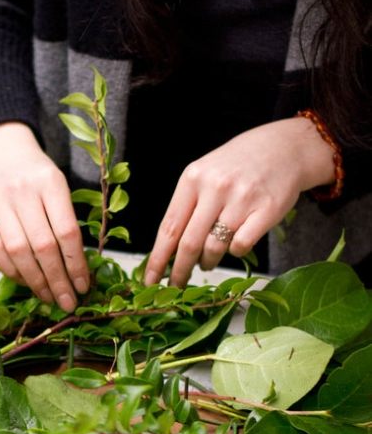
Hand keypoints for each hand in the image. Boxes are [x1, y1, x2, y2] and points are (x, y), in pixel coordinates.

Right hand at [0, 122, 88, 309]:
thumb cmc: (35, 175)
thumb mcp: (58, 186)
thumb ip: (66, 220)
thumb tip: (78, 268)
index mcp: (50, 183)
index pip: (67, 232)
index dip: (77, 264)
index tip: (84, 286)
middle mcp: (23, 193)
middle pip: (44, 247)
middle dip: (58, 281)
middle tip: (69, 302)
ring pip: (19, 253)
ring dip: (36, 282)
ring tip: (49, 297)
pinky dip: (13, 272)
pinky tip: (27, 282)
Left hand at [143, 116, 335, 287]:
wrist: (283, 147)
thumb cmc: (237, 165)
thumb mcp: (205, 174)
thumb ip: (187, 205)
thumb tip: (168, 251)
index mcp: (193, 178)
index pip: (168, 227)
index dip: (157, 259)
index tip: (149, 280)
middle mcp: (216, 187)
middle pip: (189, 243)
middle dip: (179, 271)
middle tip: (176, 286)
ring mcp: (242, 199)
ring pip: (214, 248)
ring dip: (207, 262)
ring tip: (208, 261)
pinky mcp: (267, 210)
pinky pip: (241, 246)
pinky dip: (235, 252)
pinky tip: (235, 243)